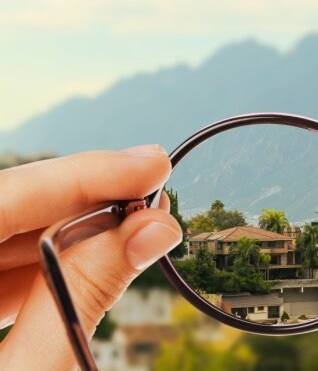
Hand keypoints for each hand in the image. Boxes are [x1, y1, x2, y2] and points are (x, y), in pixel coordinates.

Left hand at [0, 145, 180, 368]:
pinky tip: (95, 266)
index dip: (79, 175)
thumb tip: (148, 231)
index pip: (0, 198)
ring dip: (73, 236)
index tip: (149, 165)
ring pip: (3, 239)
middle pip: (6, 211)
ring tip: (138, 230)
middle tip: (155, 194)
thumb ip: (82, 299)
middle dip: (84, 201)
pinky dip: (44, 269)